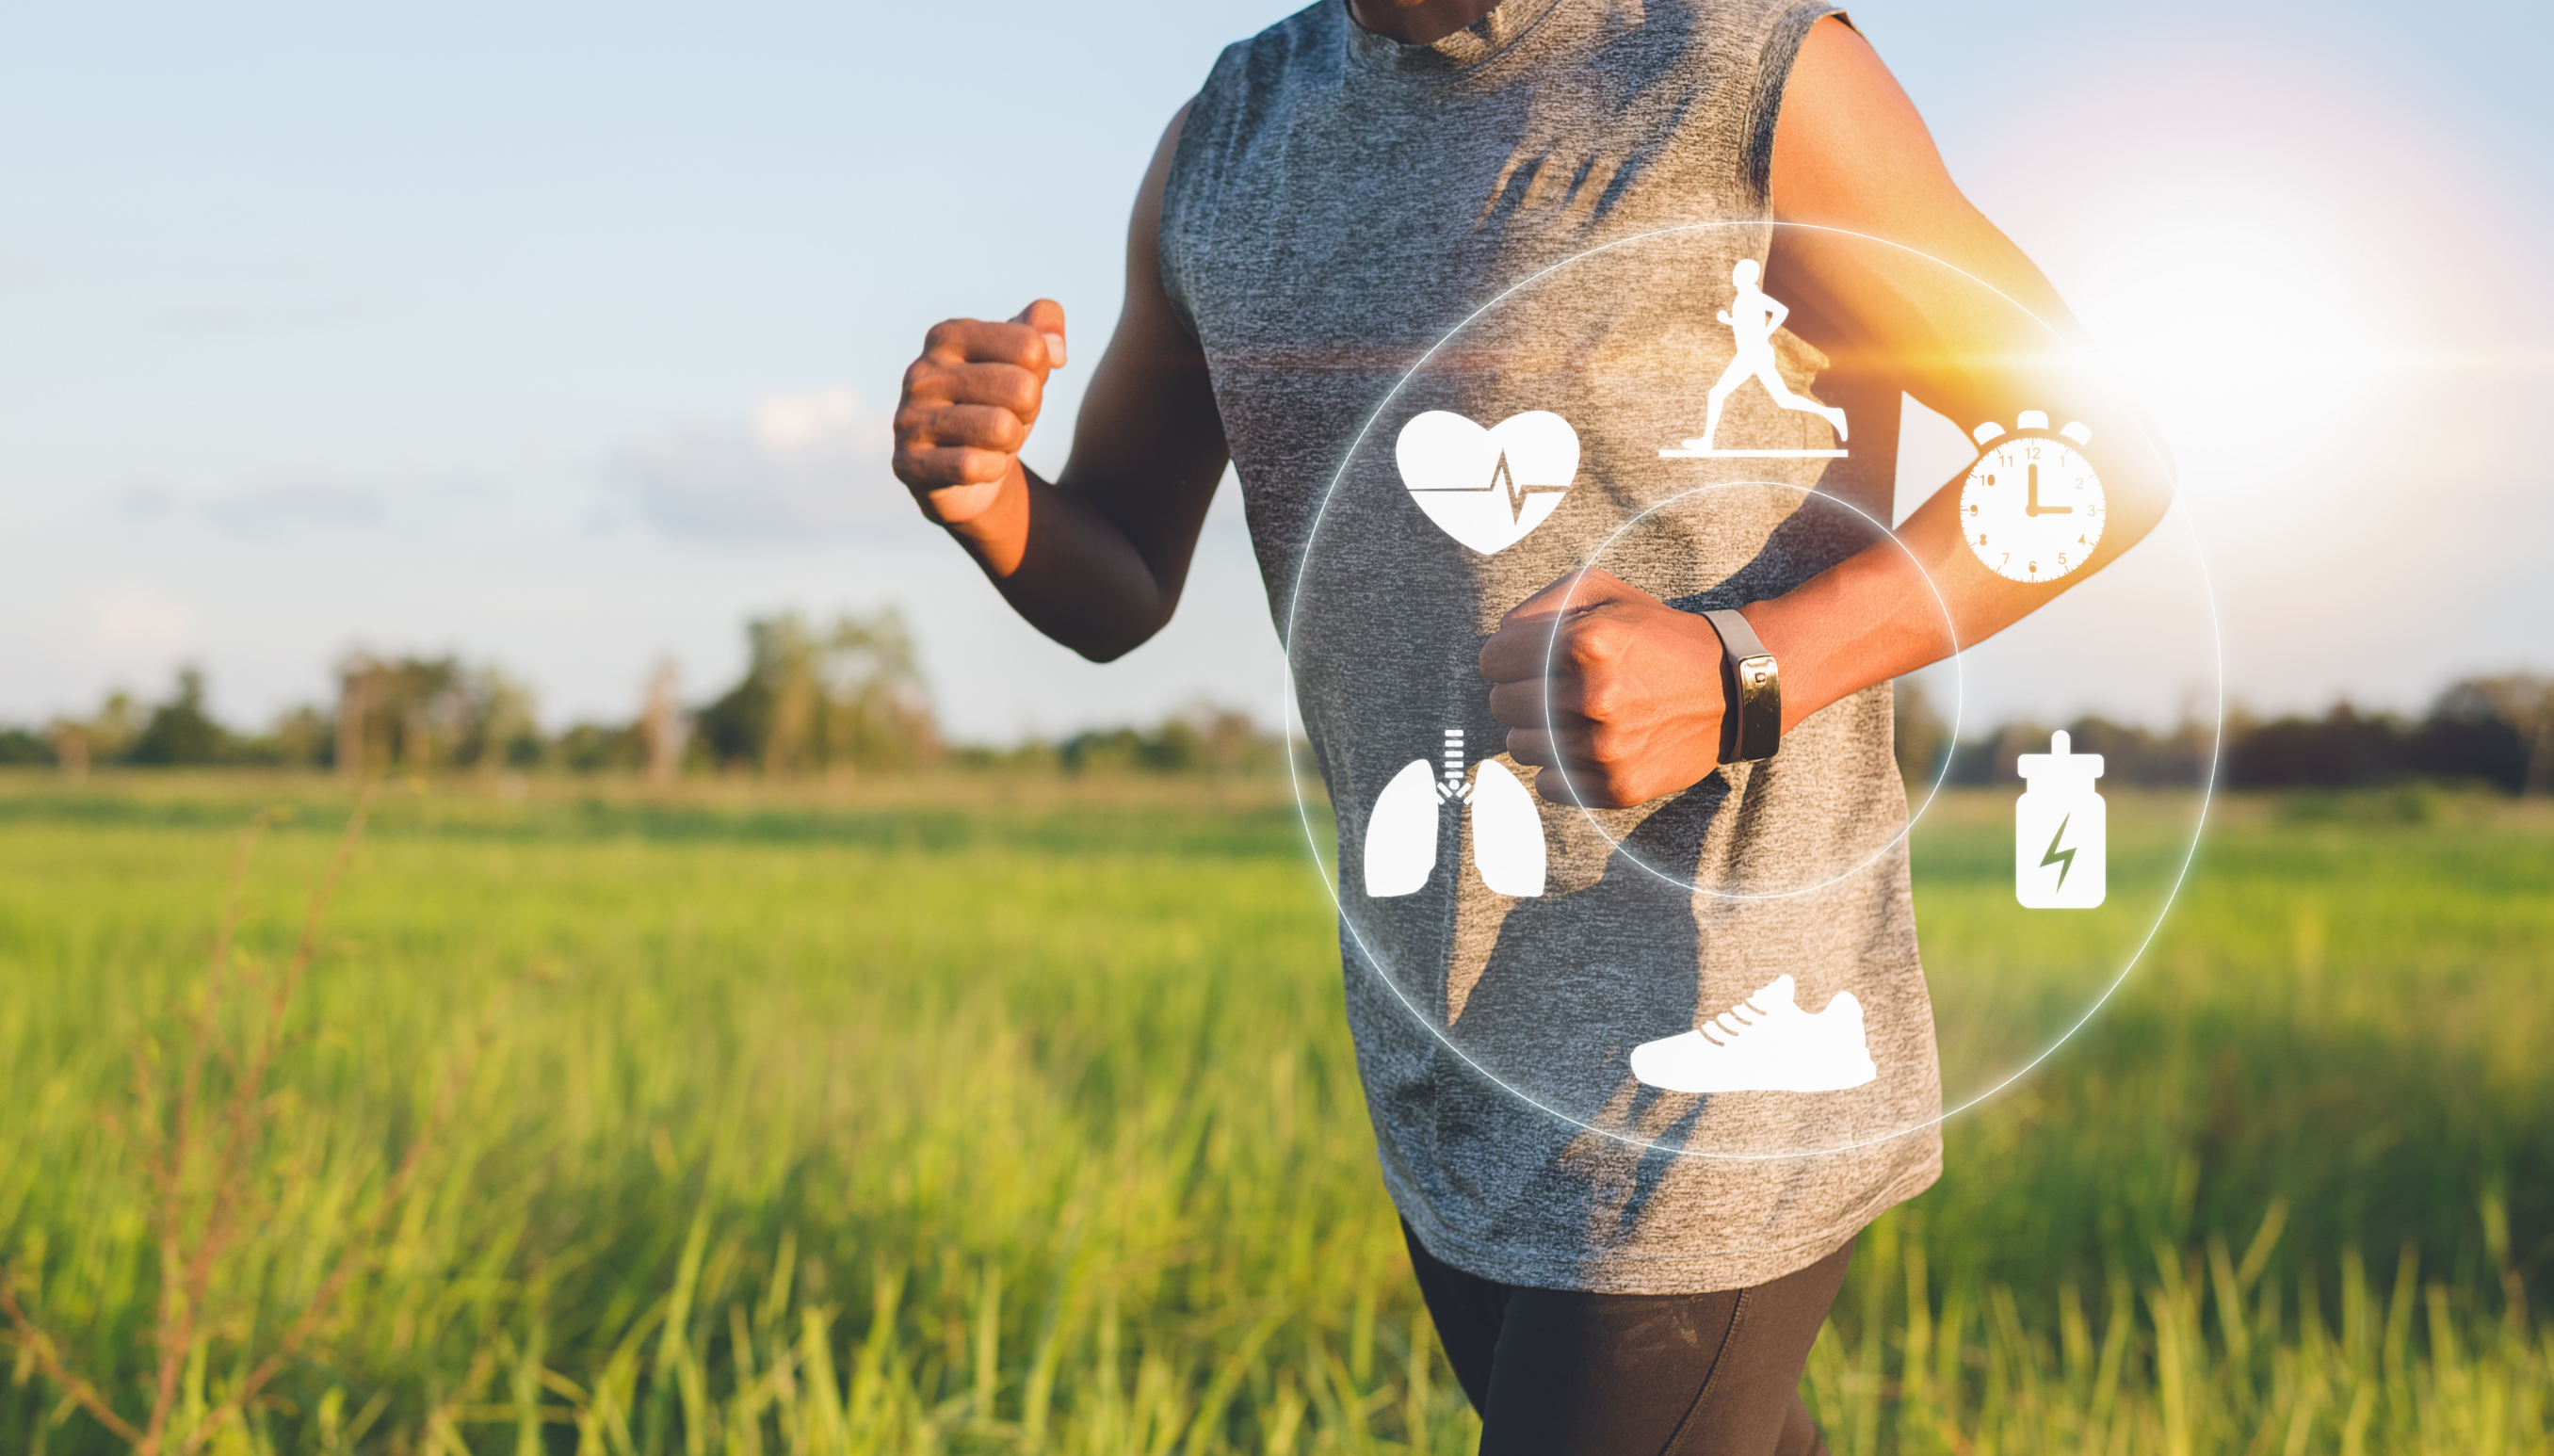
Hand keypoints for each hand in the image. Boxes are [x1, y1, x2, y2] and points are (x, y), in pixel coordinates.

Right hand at [892, 300, 1067, 525]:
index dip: (1038, 373)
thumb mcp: (1024, 361)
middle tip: (1007, 415)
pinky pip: (976, 466)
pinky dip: (991, 469)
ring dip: (1010, 442)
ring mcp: (910, 418)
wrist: (967, 469)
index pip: (1030, 347)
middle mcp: (922, 372)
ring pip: (1002, 429)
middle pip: (1022, 389)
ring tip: (991, 440)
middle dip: (1028, 411)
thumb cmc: (997, 403)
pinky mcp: (910, 463)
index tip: (1016, 382)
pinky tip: (977, 465)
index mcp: (948, 336)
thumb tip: (1056, 347)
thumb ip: (1044, 326)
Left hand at [1479, 569, 1730, 807]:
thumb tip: (1500, 636)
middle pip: (1500, 703)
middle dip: (1518, 691)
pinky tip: (1588, 744)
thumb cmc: (1658, 636)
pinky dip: (1559, 766)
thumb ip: (1541, 603)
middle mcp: (1592, 697)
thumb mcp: (1605, 592)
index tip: (1525, 659)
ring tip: (1569, 715)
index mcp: (1585, 643)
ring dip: (1536, 730)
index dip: (1505, 655)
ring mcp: (1605, 748)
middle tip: (1550, 687)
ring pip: (1518, 746)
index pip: (1492, 659)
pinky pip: (1547, 783)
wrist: (1731, 690)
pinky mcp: (1616, 787)